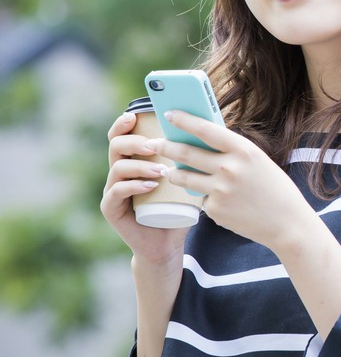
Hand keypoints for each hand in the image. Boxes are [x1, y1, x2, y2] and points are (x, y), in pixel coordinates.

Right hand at [100, 111, 188, 267]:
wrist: (168, 242)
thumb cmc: (179, 206)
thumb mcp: (186, 178)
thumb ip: (192, 157)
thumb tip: (214, 129)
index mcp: (134, 159)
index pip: (123, 134)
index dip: (124, 123)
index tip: (135, 114)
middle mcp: (119, 171)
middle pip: (115, 145)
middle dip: (134, 142)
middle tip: (154, 145)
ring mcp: (112, 189)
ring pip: (117, 168)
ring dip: (139, 165)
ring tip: (160, 170)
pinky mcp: (111, 208)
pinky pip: (116, 192)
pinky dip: (133, 186)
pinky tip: (150, 186)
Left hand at [149, 111, 314, 250]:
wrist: (287, 223)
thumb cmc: (275, 189)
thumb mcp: (258, 161)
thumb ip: (232, 152)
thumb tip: (202, 142)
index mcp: (243, 150)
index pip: (206, 129)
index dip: (185, 120)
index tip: (169, 115)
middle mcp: (229, 168)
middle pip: (186, 152)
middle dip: (166, 146)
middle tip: (153, 143)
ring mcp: (220, 190)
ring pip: (183, 177)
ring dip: (173, 173)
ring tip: (170, 171)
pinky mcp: (214, 210)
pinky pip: (201, 198)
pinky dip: (205, 198)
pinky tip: (220, 202)